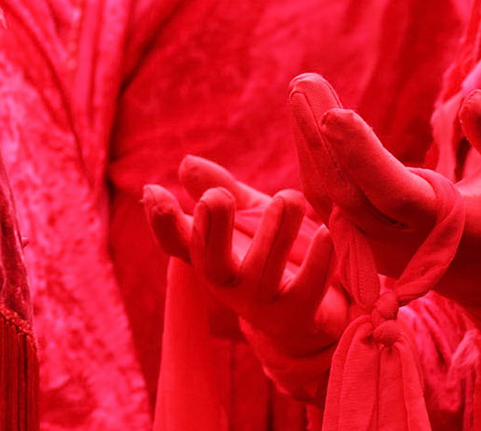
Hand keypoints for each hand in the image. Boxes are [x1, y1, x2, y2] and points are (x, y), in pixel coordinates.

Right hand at [145, 163, 346, 361]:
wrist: (319, 308)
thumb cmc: (276, 249)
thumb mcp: (248, 214)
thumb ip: (222, 188)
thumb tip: (186, 163)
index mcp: (210, 255)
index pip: (176, 242)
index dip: (161, 221)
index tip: (155, 190)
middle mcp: (228, 283)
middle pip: (210, 263)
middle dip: (213, 229)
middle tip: (219, 196)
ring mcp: (260, 304)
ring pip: (260, 273)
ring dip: (273, 233)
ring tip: (288, 198)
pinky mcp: (297, 316)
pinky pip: (305, 292)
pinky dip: (316, 263)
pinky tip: (325, 233)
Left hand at [293, 76, 480, 308]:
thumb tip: (472, 98)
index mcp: (443, 230)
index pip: (393, 193)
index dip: (360, 155)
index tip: (333, 113)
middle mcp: (399, 244)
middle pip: (346, 192)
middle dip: (319, 137)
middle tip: (303, 82)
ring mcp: (373, 248)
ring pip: (327, 196)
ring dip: (308, 142)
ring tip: (301, 88)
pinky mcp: (360, 241)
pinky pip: (327, 199)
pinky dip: (313, 157)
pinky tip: (306, 114)